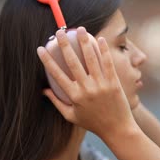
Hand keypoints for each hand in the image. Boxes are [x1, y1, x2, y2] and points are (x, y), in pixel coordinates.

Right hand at [37, 26, 138, 141]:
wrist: (117, 130)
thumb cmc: (93, 123)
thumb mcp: (71, 116)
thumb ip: (56, 102)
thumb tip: (43, 90)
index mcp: (74, 96)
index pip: (57, 74)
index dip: (47, 60)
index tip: (41, 48)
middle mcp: (86, 89)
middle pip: (73, 62)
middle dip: (64, 45)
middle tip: (59, 32)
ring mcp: (101, 85)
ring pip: (91, 59)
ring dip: (84, 42)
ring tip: (80, 29)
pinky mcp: (114, 83)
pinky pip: (108, 63)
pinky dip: (103, 50)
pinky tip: (99, 39)